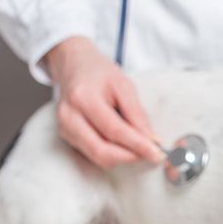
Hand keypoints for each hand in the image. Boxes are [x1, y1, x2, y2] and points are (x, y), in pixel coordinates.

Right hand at [46, 37, 163, 168]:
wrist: (74, 65)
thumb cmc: (100, 73)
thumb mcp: (124, 85)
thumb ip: (137, 114)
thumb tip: (152, 140)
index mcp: (84, 98)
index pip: (114, 131)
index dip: (138, 146)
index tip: (158, 154)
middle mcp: (69, 117)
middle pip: (102, 151)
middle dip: (130, 157)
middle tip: (151, 154)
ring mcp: (64, 128)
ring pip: (97, 157)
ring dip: (123, 157)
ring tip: (139, 147)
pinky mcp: (66, 136)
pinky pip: (93, 155)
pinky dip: (112, 154)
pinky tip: (124, 144)